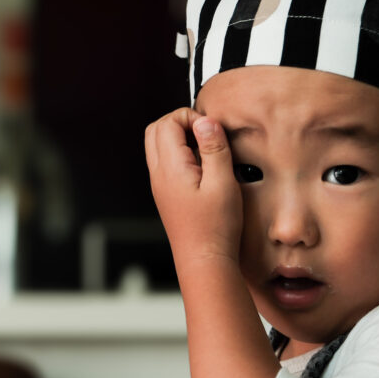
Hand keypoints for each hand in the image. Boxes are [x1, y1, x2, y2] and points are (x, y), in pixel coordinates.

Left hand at [144, 108, 242, 274]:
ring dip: (180, 139)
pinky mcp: (167, 195)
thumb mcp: (223, 182)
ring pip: (158, 146)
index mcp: (170, 169)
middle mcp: (159, 176)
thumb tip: (205, 122)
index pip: (167, 122)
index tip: (211, 131)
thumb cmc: (214, 229)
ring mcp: (160, 186)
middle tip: (205, 135)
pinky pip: (166, 164)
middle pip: (156, 130)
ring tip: (206, 152)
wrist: (205, 261)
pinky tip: (203, 170)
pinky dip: (181, 156)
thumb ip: (214, 148)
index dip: (190, 117)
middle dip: (180, 123)